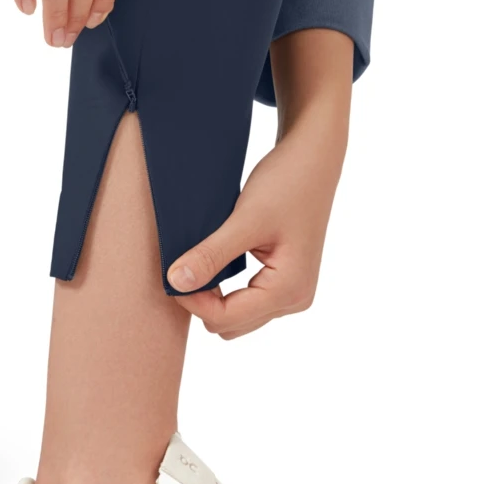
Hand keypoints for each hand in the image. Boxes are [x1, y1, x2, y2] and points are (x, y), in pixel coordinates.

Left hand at [166, 30, 353, 338]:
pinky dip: (225, 289)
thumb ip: (211, 254)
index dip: (192, 300)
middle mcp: (295, 299)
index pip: (225, 318)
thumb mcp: (245, 219)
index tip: (169, 272)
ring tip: (199, 261)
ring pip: (237, 317)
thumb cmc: (285, 183)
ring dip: (213, 297)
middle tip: (183, 265)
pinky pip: (246, 301)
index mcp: (289, 289)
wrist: (313, 158)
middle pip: (230, 324)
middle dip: (202, 301)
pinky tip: (215, 261)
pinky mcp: (286, 282)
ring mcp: (293, 293)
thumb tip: (175, 283)